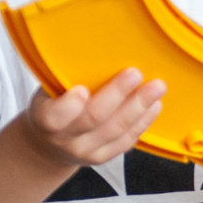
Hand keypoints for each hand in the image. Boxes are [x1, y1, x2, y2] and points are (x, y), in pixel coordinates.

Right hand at [15, 68, 165, 167]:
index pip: (55, 116)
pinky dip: (142, 123)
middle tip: (135, 74)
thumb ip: (66, 78)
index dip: (69, 105)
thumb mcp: (48, 91)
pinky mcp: (103, 157)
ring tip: (156, 88)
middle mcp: (65, 139)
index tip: (82, 89)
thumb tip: (97, 45)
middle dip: (117, 95)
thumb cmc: (52, 106)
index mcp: (46, 119)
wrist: (48, 145)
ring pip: (116, 130)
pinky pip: (126, 142)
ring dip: (139, 108)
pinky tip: (154, 106)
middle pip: (94, 119)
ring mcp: (85, 151)